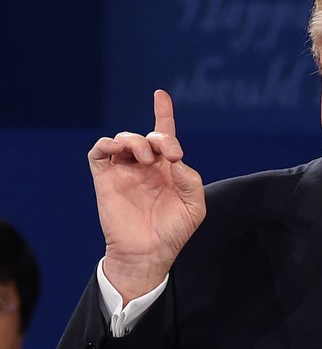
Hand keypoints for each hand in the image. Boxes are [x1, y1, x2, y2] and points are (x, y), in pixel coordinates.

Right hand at [88, 90, 205, 303]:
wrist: (149, 254)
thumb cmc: (174, 231)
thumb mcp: (194, 205)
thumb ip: (190, 179)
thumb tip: (174, 159)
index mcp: (167, 168)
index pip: (164, 134)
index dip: (162, 112)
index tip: (160, 94)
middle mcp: (145, 166)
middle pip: (148, 136)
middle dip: (160, 138)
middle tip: (169, 155)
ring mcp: (124, 171)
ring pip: (124, 139)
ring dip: (137, 141)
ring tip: (147, 158)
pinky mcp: (105, 180)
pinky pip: (99, 153)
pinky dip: (106, 144)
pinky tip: (117, 148)